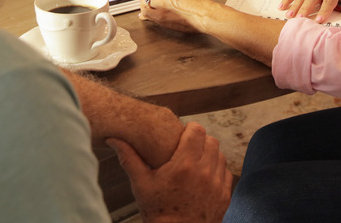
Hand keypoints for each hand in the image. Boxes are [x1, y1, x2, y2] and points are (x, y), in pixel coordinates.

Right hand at [108, 122, 232, 222]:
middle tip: (189, 147)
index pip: (197, 131)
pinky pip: (226, 173)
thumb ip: (129, 158)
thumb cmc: (157, 212)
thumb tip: (114, 140)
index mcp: (184, 165)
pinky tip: (206, 176)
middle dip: (201, 141)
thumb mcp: (141, 185)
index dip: (191, 129)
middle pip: (212, 141)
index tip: (183, 133)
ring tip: (197, 161)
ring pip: (221, 156)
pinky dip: (218, 171)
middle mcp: (204, 172)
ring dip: (210, 155)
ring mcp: (217, 184)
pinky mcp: (224, 196)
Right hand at [139, 0, 213, 33]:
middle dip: (150, 1)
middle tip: (156, 8)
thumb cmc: (190, 20)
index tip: (147, 12)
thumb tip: (143, 14)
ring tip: (164, 3)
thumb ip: (151, 16)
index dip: (144, 8)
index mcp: (159, 3)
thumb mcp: (167, 23)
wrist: (205, 14)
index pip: (143, 2)